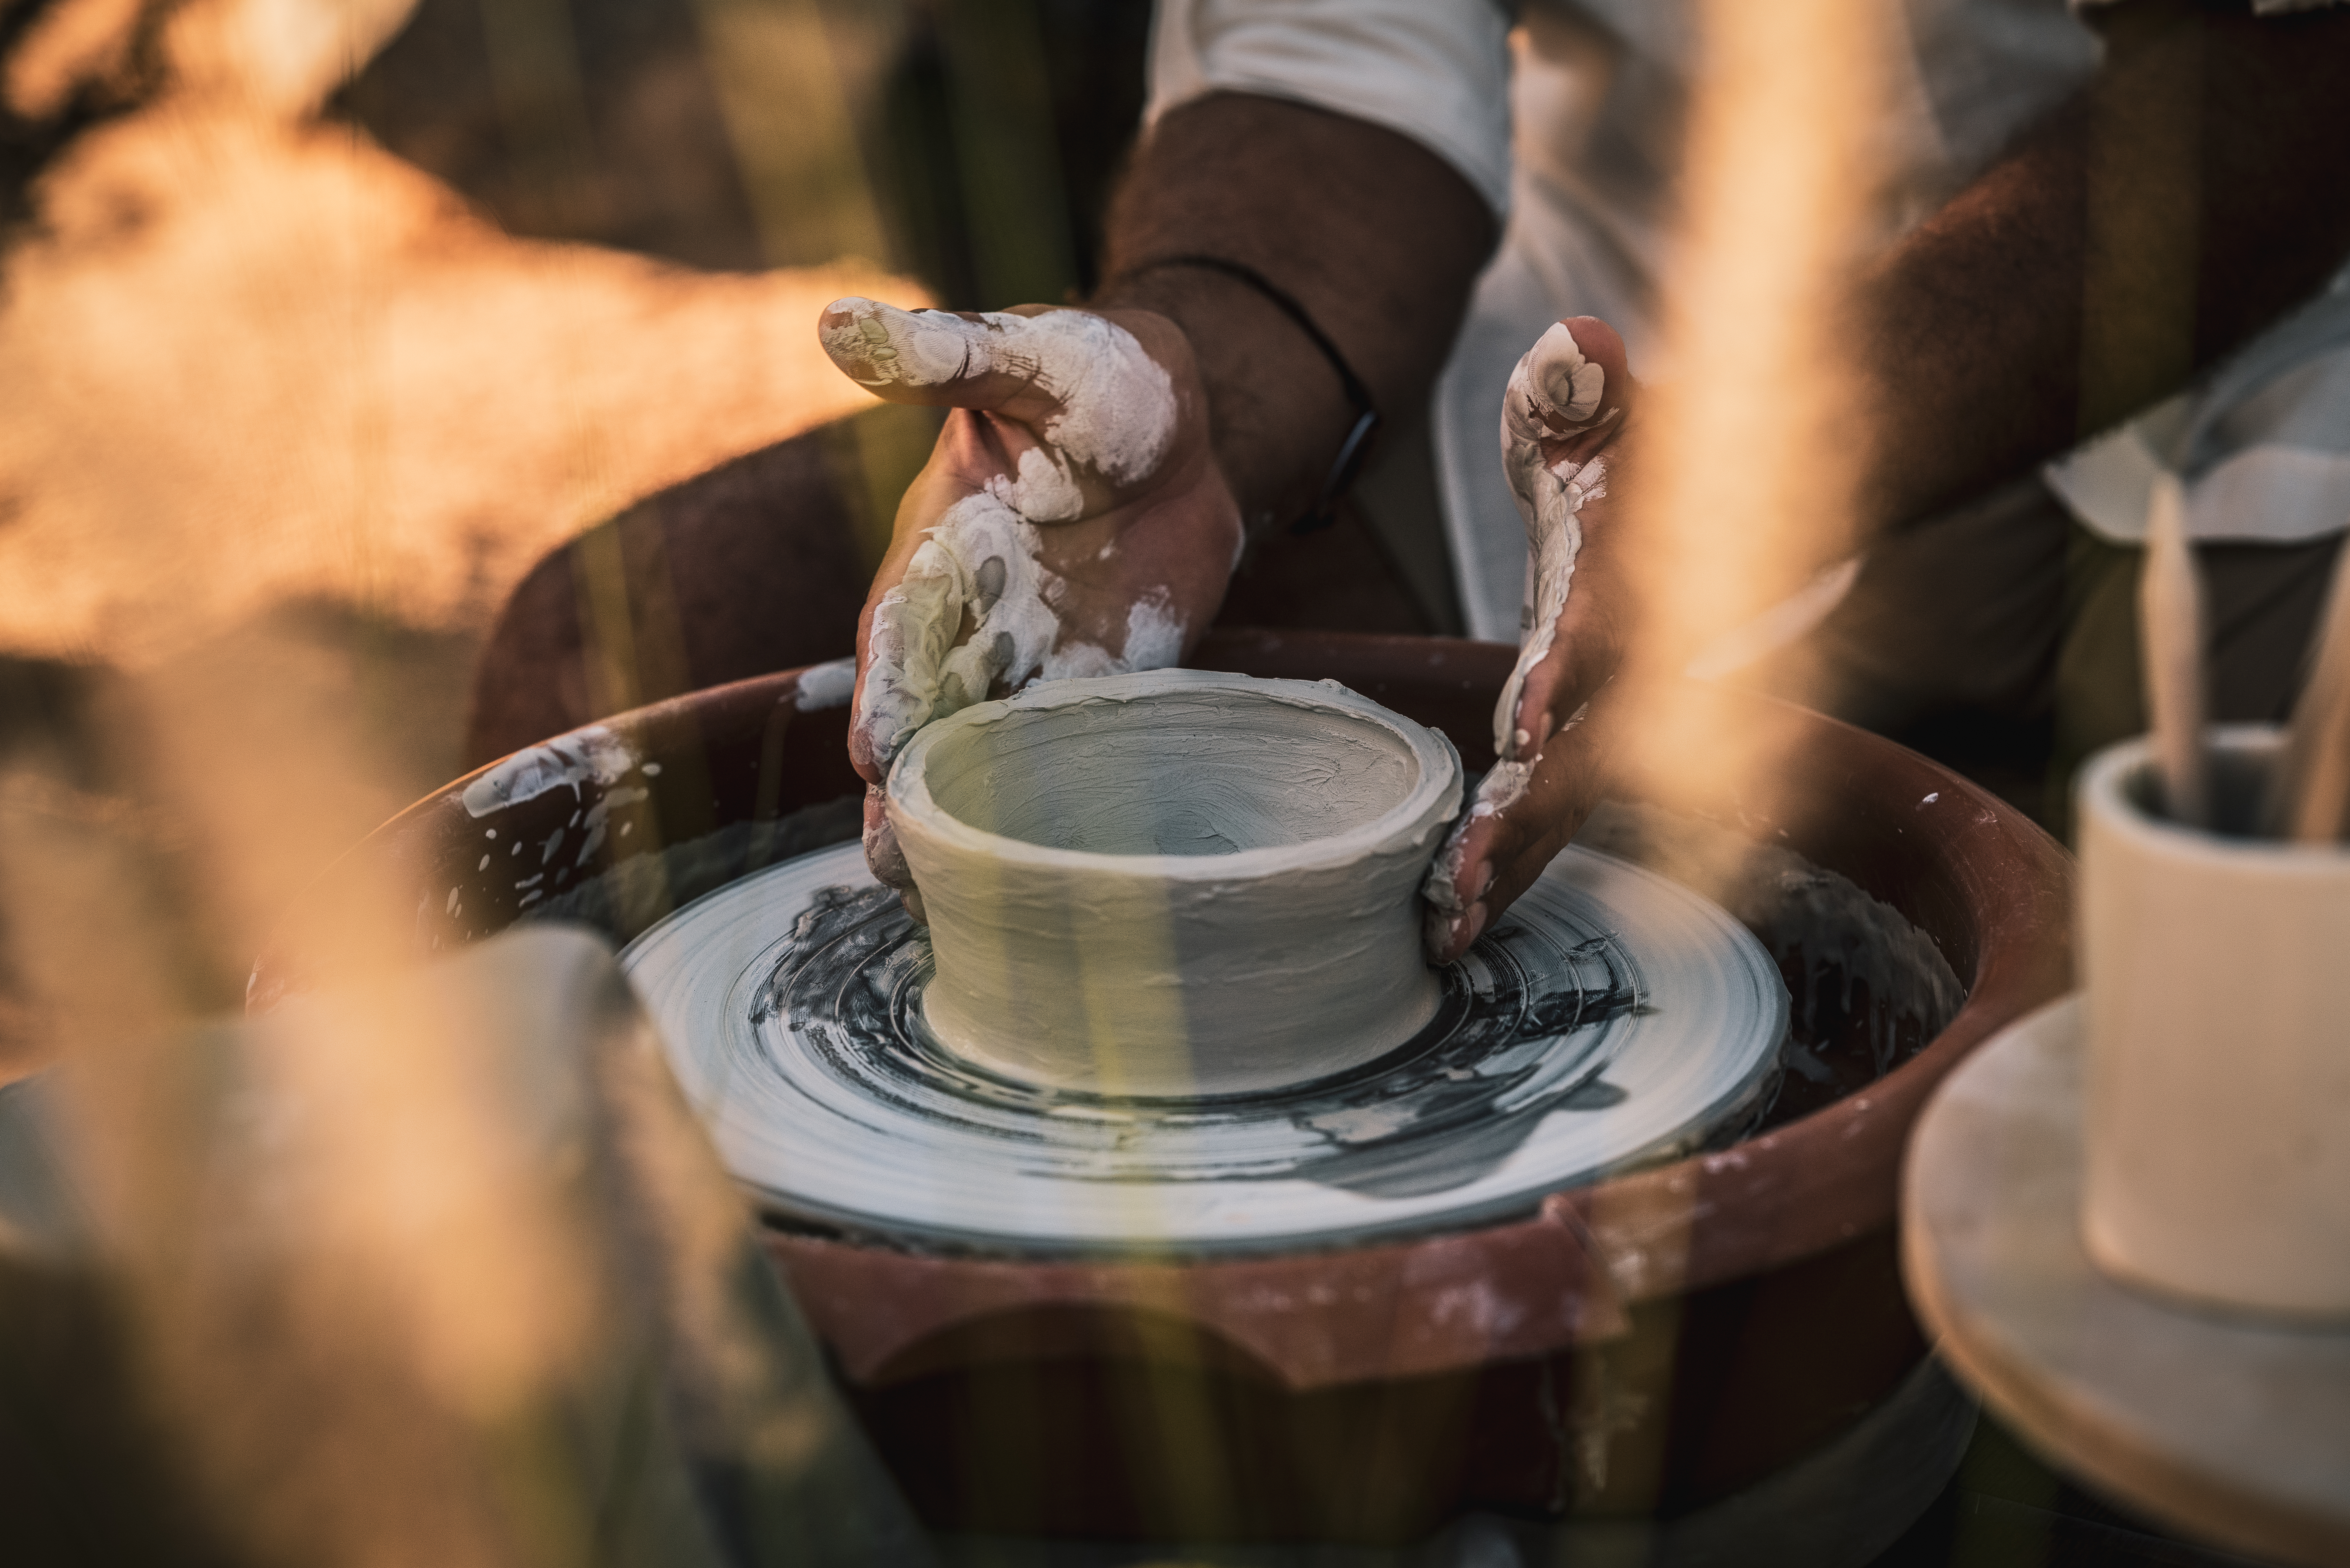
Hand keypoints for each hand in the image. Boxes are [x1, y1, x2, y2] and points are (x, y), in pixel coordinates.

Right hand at [817, 298, 1242, 910]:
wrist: (1182, 424)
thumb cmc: (1092, 376)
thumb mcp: (1028, 358)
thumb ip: (944, 357)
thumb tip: (841, 324)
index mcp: (937, 545)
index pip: (899, 624)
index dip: (887, 683)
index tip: (873, 744)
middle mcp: (969, 616)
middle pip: (927, 709)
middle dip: (907, 782)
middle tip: (890, 858)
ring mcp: (1028, 658)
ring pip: (982, 751)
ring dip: (960, 816)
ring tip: (933, 891)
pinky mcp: (1090, 683)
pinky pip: (1061, 754)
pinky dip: (1047, 807)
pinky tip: (1032, 871)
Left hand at [1423, 317, 1636, 961]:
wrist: (1778, 483)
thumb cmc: (1680, 446)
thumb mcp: (1631, 406)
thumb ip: (1593, 387)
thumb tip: (1573, 351)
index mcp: (1634, 586)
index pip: (1595, 640)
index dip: (1561, 683)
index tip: (1521, 732)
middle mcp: (1642, 662)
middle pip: (1581, 753)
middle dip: (1522, 824)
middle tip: (1457, 895)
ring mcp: (1636, 702)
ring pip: (1574, 797)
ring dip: (1516, 862)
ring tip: (1453, 931)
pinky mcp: (1616, 719)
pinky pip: (1571, 797)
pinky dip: (1527, 852)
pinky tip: (1473, 913)